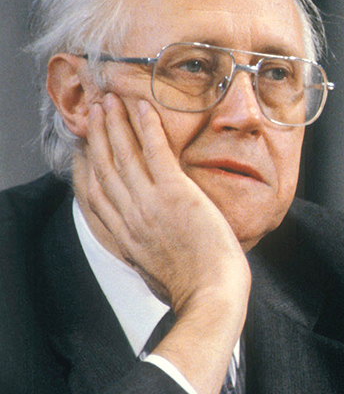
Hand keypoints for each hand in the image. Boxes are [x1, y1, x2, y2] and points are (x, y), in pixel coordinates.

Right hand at [73, 93, 249, 393]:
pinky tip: (143, 108)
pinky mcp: (175, 194)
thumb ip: (145, 249)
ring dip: (115, 123)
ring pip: (124, 154)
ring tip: (111, 101)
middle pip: (103, 167)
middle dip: (96, 136)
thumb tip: (147, 243)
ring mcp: (150, 203)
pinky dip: (147, 127)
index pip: (93, 195)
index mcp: (123, 235)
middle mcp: (129, 216)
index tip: (83, 149)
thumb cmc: (193, 285)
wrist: (210, 292)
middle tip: (94, 111)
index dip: (85, 167)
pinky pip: (155, 152)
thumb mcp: (155, 269)